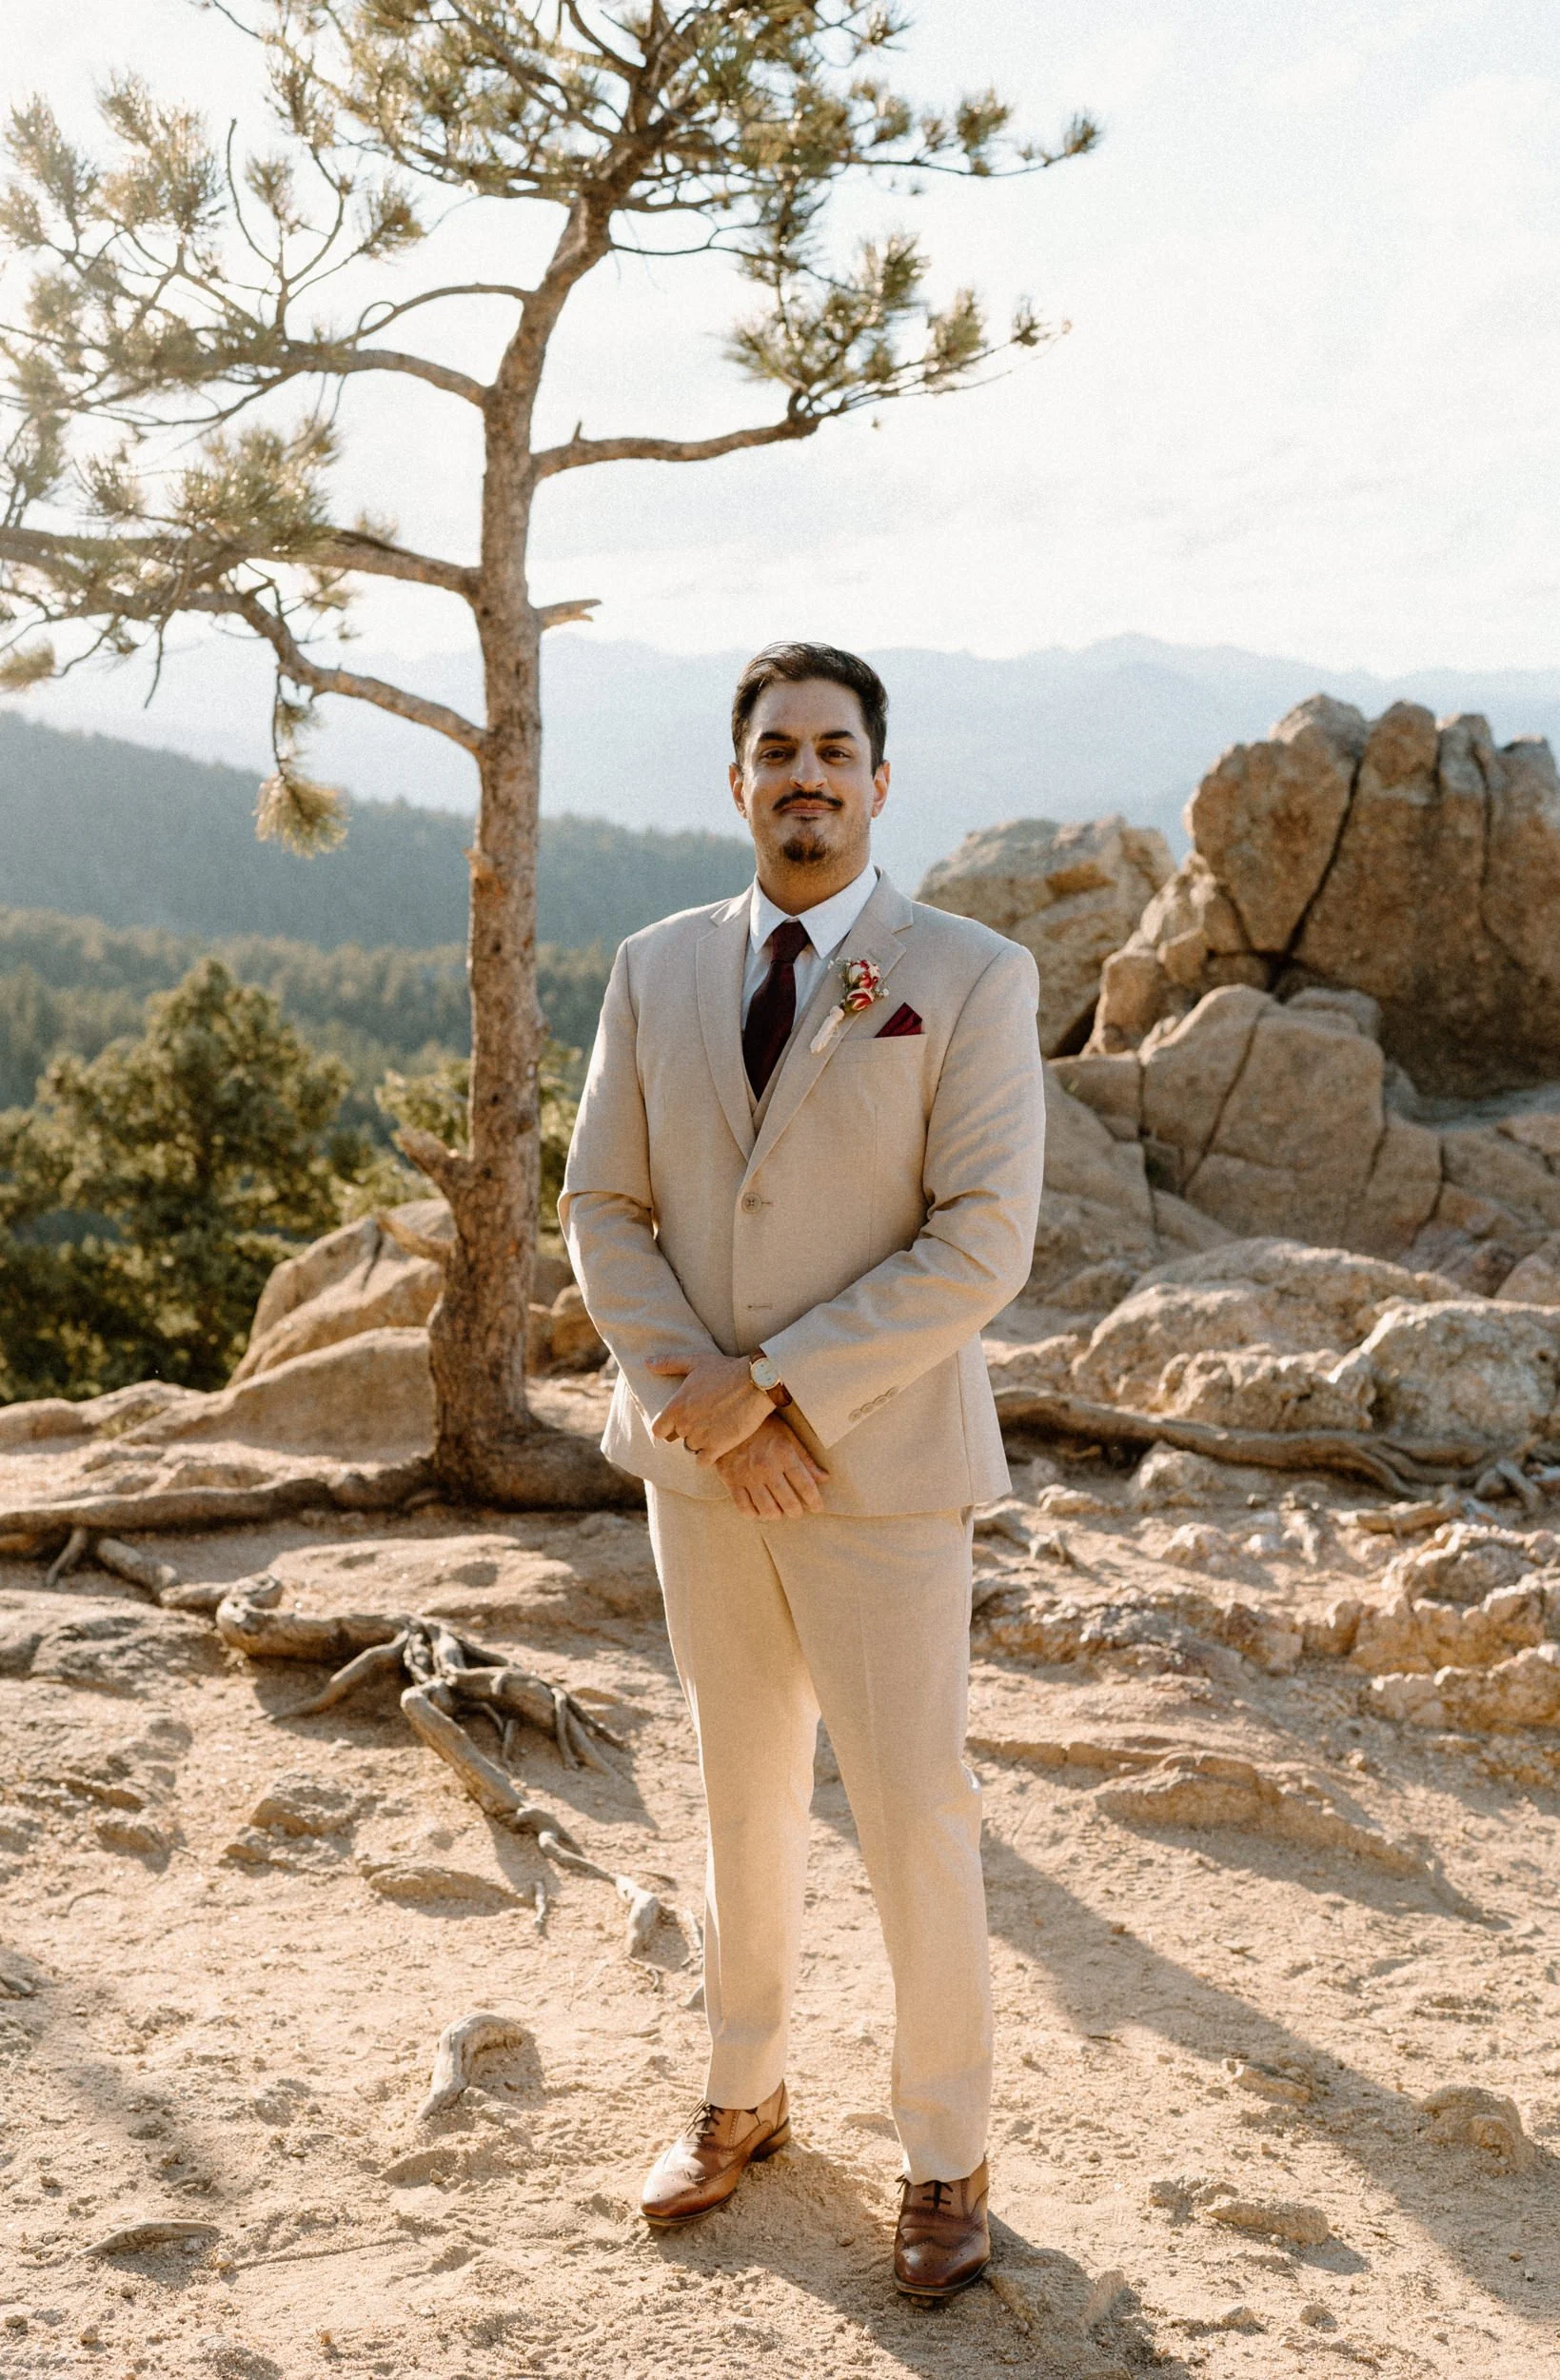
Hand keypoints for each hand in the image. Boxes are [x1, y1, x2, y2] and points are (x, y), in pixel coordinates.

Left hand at [647, 1351, 771, 1462]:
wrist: (756, 1382)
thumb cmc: (725, 1369)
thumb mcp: (695, 1361)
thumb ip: (669, 1363)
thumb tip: (647, 1362)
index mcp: (676, 1406)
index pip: (658, 1430)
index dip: (667, 1427)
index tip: (677, 1423)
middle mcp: (685, 1424)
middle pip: (676, 1438)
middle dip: (685, 1432)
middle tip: (701, 1421)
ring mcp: (701, 1437)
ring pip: (691, 1449)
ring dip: (699, 1443)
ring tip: (713, 1430)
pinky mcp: (718, 1447)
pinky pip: (702, 1462)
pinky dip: (708, 1456)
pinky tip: (718, 1445)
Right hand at [714, 1414, 828, 1517]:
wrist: (728, 1418)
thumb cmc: (762, 1426)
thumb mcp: (787, 1436)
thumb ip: (805, 1459)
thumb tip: (824, 1478)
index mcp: (784, 1454)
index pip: (805, 1485)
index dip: (814, 1500)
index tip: (818, 1507)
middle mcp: (767, 1467)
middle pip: (788, 1502)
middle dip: (796, 1511)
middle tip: (797, 1511)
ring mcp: (748, 1475)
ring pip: (766, 1509)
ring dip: (776, 1515)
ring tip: (778, 1512)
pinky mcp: (731, 1480)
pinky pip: (744, 1507)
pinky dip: (753, 1514)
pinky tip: (758, 1511)